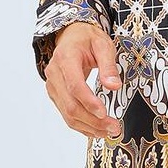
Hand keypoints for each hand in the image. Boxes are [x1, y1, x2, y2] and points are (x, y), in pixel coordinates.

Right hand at [44, 21, 123, 137]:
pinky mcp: (56, 94)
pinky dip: (80, 124)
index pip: (75, 86)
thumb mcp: (103, 45)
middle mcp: (54, 73)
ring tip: (108, 131)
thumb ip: (108, 65)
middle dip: (92, 120)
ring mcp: (53, 85)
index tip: (104, 113)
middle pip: (71, 104)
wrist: (72, 35)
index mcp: (66, 58)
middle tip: (113, 128)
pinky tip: (95, 129)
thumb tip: (114, 86)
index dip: (89, 102)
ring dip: (88, 126)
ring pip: (67, 113)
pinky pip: (66, 113)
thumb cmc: (88, 39)